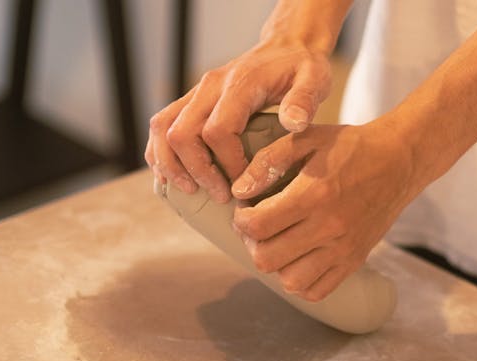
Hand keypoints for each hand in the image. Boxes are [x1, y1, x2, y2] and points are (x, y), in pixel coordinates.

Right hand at [144, 40, 331, 202]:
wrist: (285, 47)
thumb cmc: (302, 68)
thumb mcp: (315, 79)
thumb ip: (305, 100)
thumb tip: (293, 123)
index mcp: (239, 85)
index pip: (217, 130)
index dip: (227, 163)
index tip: (245, 184)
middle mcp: (210, 86)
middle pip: (181, 133)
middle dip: (197, 171)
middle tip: (221, 196)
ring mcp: (196, 92)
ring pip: (162, 129)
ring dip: (170, 165)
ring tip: (190, 191)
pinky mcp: (190, 100)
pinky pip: (161, 125)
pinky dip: (160, 153)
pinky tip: (175, 177)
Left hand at [231, 122, 426, 301]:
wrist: (400, 160)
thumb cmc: (351, 146)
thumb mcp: (307, 138)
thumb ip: (269, 161)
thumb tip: (240, 191)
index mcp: (314, 195)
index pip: (258, 225)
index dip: (240, 219)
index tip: (246, 207)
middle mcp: (329, 228)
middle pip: (267, 259)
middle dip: (252, 243)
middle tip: (258, 226)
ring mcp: (343, 249)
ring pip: (290, 281)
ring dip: (275, 264)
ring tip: (278, 242)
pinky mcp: (355, 261)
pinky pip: (316, 291)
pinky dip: (300, 281)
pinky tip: (297, 258)